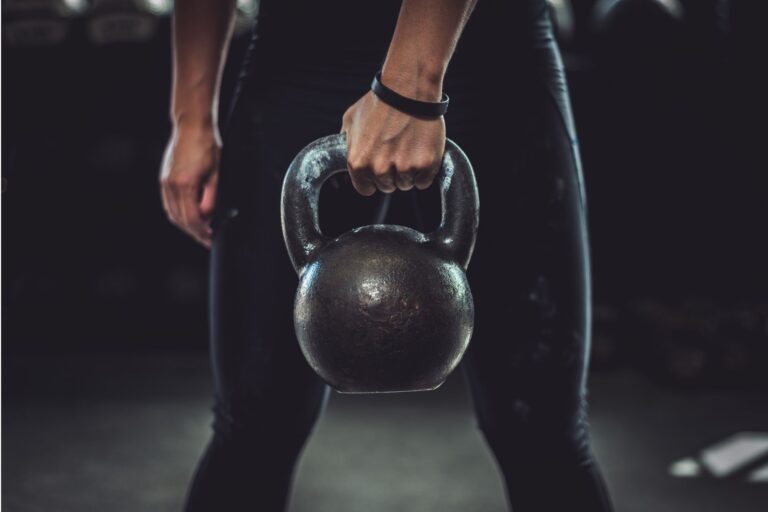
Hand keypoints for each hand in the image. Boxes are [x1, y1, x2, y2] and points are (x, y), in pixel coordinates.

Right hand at [159, 123, 219, 247]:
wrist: (192, 126)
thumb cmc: (207, 146)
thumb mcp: (216, 174)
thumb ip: (211, 198)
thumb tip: (208, 217)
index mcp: (184, 185)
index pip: (192, 219)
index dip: (201, 232)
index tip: (210, 239)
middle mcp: (171, 185)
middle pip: (180, 219)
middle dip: (194, 232)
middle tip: (207, 239)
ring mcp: (165, 182)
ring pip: (173, 213)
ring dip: (186, 224)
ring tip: (201, 229)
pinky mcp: (164, 178)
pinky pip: (169, 203)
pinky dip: (179, 213)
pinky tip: (190, 215)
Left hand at [341, 90, 445, 195]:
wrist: (408, 90)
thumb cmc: (381, 102)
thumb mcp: (351, 119)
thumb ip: (346, 141)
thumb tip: (344, 150)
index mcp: (358, 162)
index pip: (365, 189)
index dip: (373, 180)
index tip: (380, 169)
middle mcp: (379, 169)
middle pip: (387, 187)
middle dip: (391, 174)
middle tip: (397, 151)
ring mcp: (403, 168)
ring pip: (406, 184)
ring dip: (408, 172)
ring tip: (409, 148)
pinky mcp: (425, 165)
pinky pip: (424, 181)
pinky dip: (425, 171)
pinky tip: (422, 152)